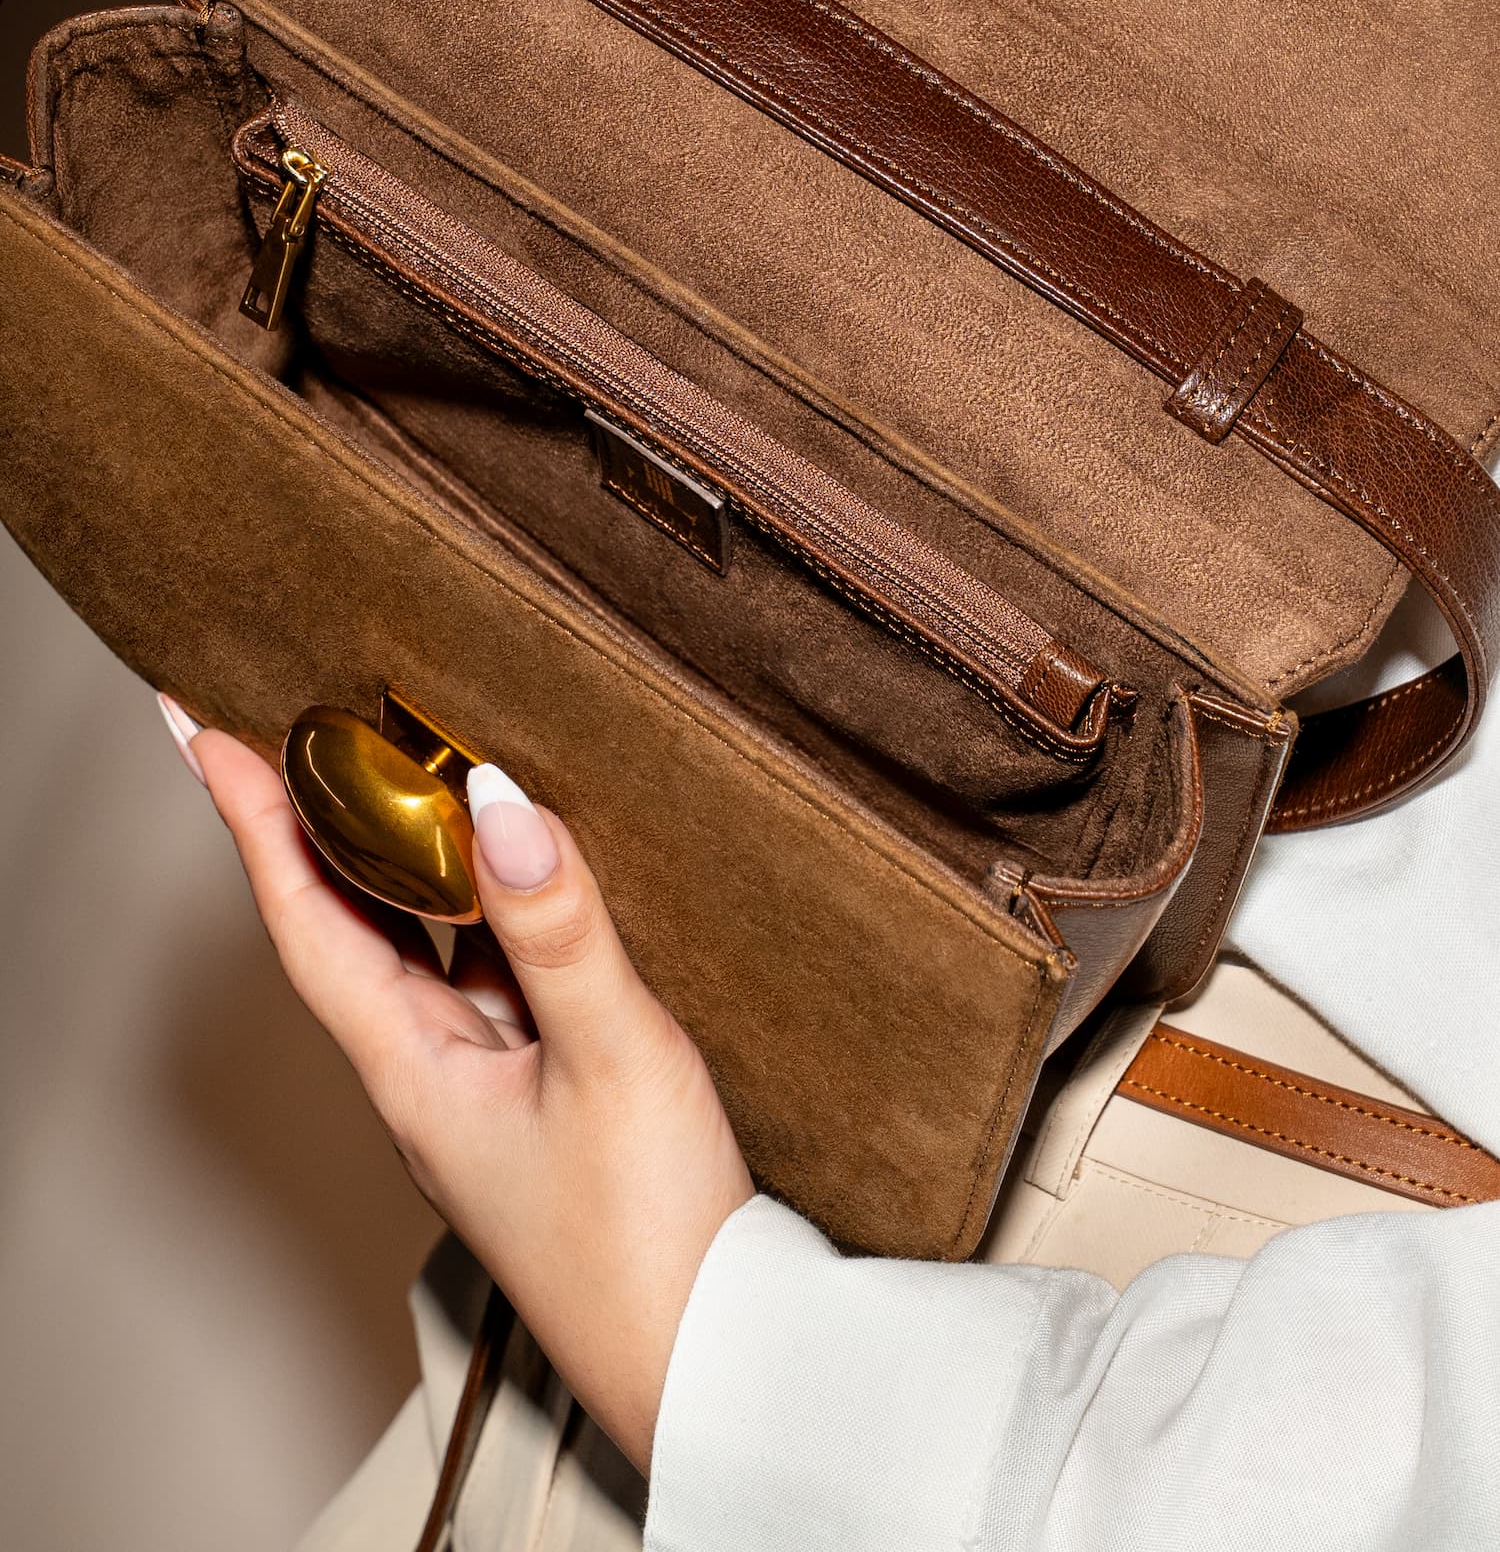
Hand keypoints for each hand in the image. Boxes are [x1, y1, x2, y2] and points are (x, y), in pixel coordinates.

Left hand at [176, 711, 753, 1475]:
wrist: (710, 1361)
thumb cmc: (646, 1238)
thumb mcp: (610, 1058)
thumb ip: (558, 928)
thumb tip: (502, 801)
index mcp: (412, 1070)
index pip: (306, 918)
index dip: (252, 821)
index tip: (203, 735)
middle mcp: (430, 1075)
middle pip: (347, 924)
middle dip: (312, 825)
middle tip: (294, 728)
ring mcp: (485, 1090)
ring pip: (422, 949)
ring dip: (398, 860)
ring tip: (394, 772)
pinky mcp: (544, 1100)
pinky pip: (491, 979)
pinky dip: (485, 910)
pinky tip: (518, 875)